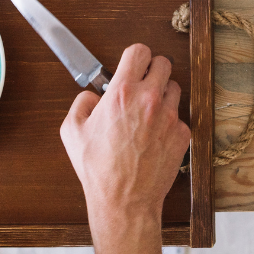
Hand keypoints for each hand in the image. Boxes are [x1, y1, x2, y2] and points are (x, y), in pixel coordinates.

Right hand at [60, 43, 191, 223]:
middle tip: (143, 84)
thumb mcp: (72, 131)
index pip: (139, 51)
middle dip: (152, 70)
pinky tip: (154, 135)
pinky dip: (168, 121)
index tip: (133, 65)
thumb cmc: (98, 170)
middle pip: (164, 63)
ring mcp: (169, 116)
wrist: (124, 201)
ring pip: (175, 87)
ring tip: (148, 112)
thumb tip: (93, 96)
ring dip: (163, 94)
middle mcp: (149, 100)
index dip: (135, 56)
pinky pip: (179, 115)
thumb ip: (81, 103)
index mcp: (122, 94)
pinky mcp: (182, 133)